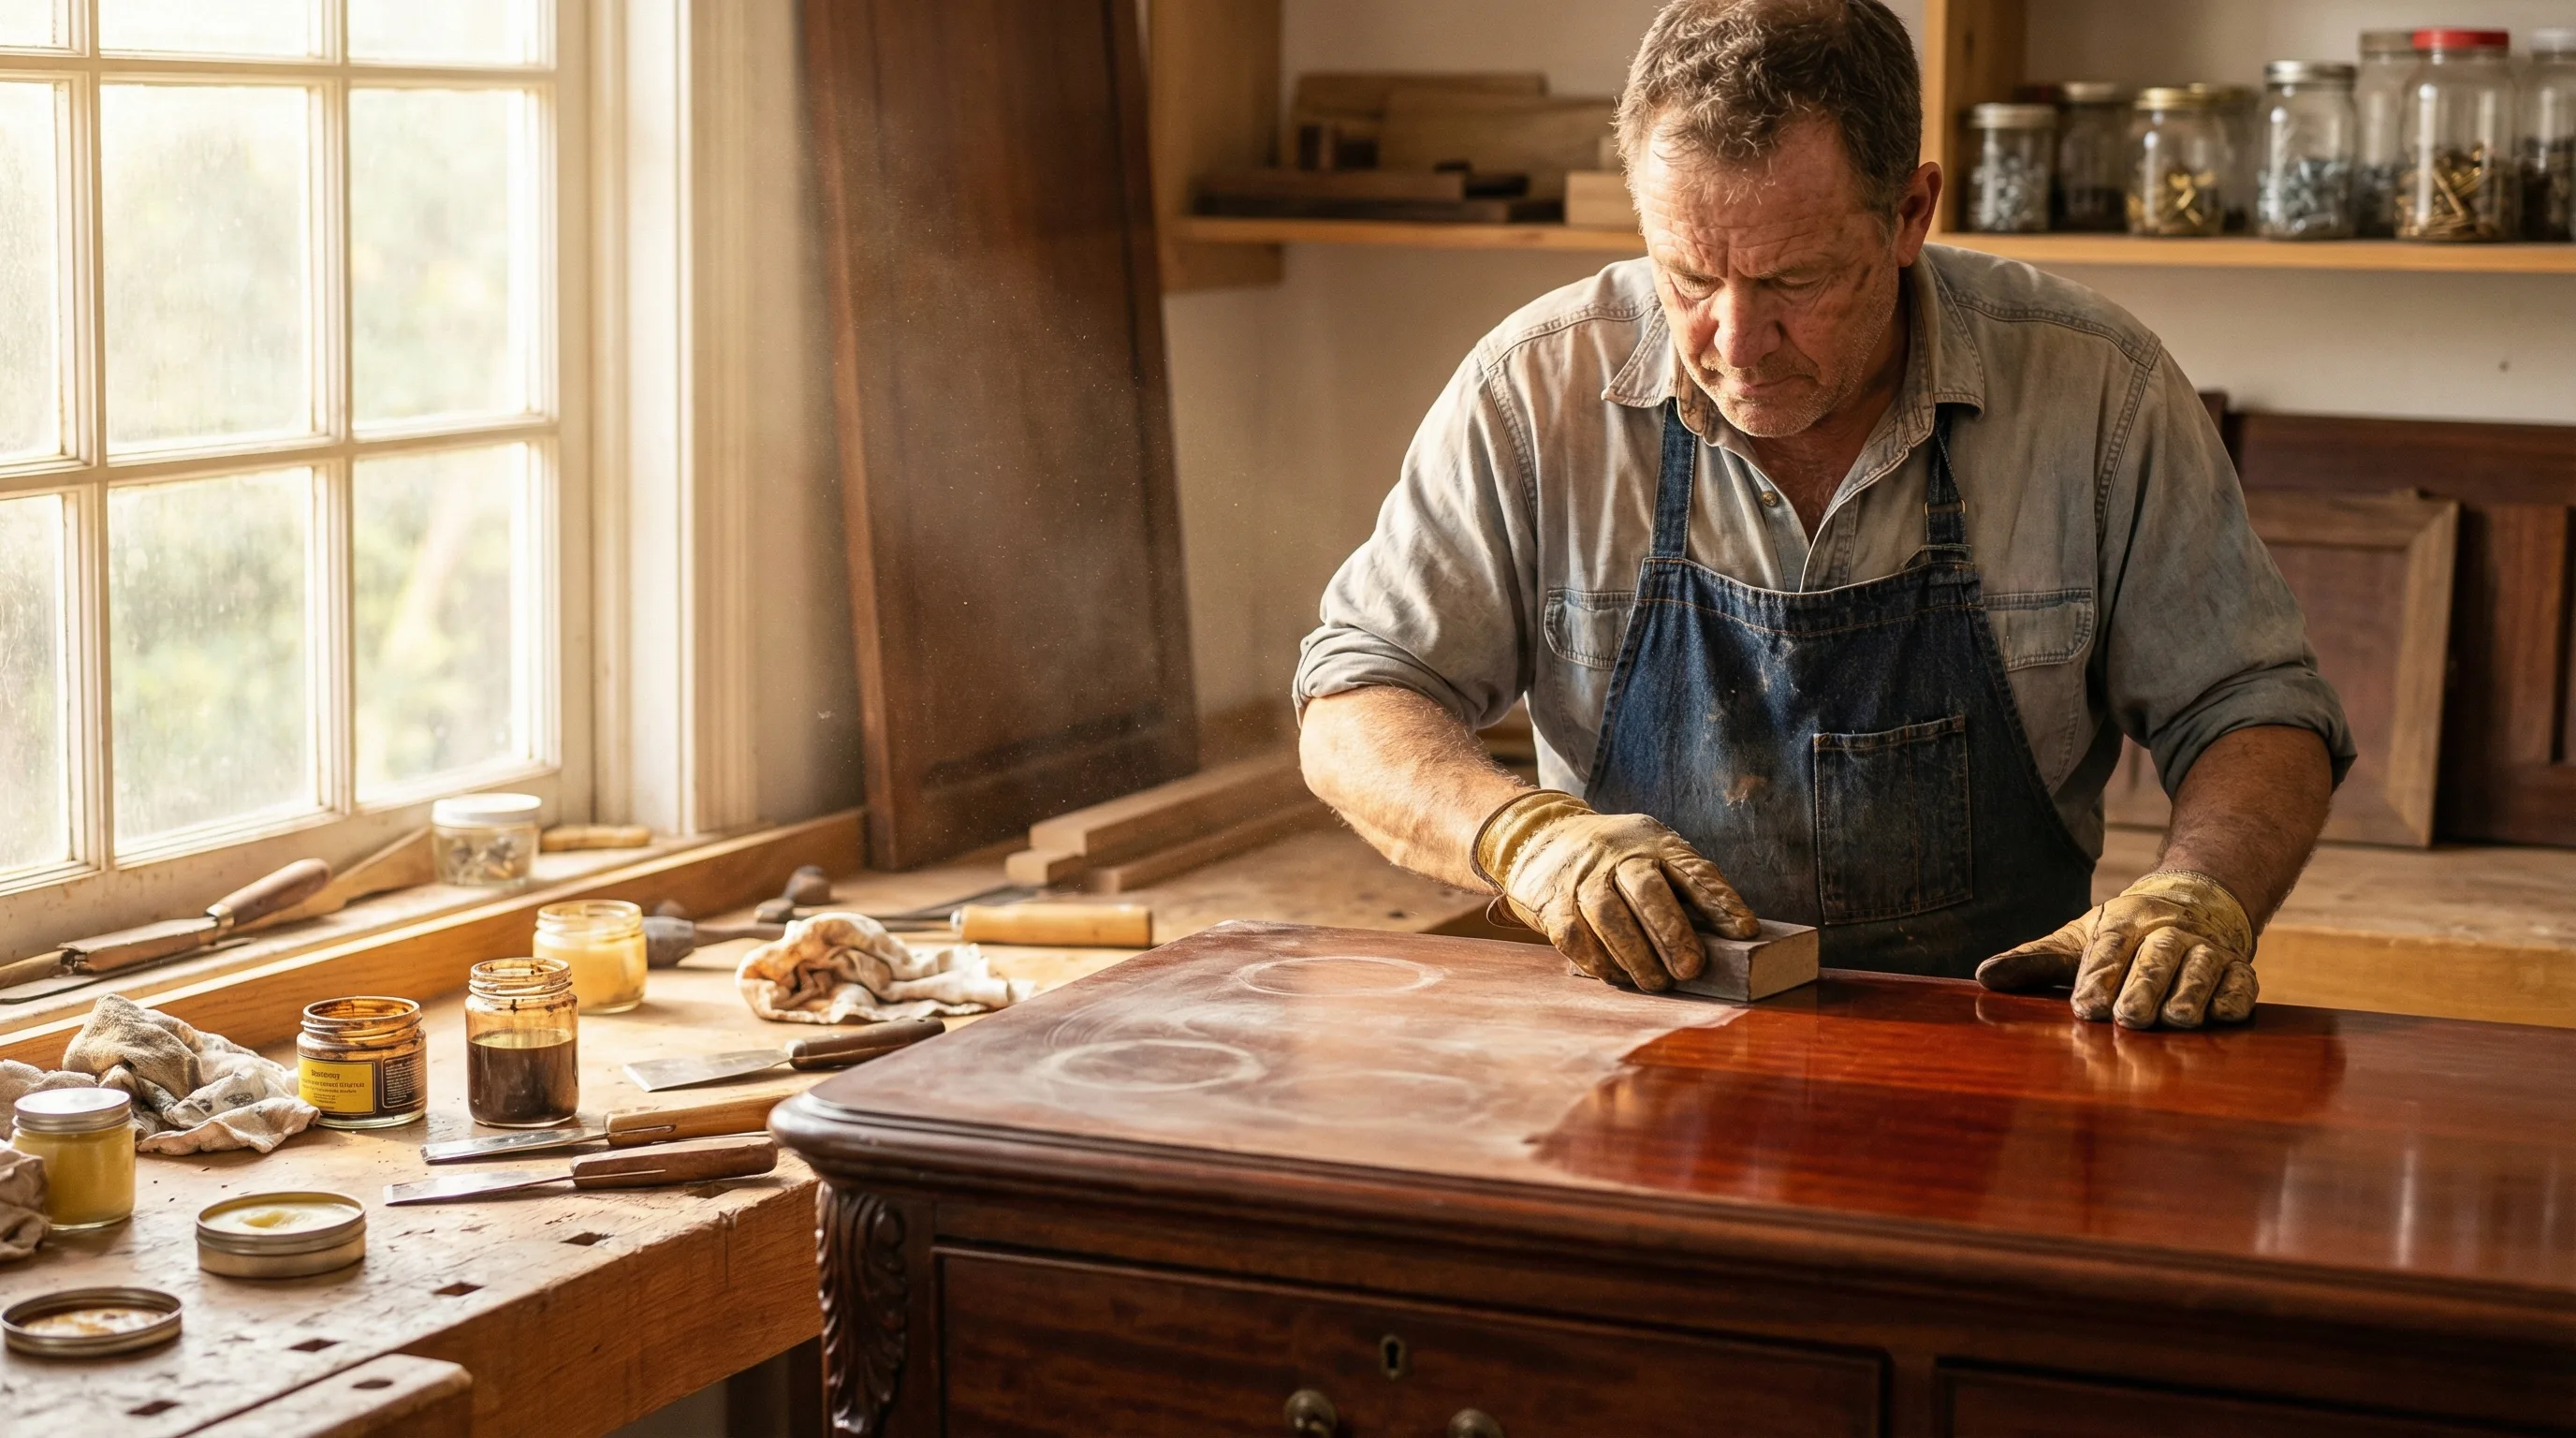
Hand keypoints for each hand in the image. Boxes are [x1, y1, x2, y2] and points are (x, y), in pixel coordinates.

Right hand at [1473, 791, 1758, 991]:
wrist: (1543, 836)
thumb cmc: (1615, 857)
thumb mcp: (1653, 851)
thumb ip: (1683, 884)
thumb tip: (1727, 936)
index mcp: (1653, 842)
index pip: (1692, 869)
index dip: (1721, 901)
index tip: (1745, 931)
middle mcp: (1616, 855)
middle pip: (1647, 890)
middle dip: (1672, 932)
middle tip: (1691, 969)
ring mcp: (1582, 878)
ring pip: (1609, 916)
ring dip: (1636, 955)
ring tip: (1658, 983)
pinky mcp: (1553, 902)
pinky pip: (1576, 936)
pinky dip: (1600, 960)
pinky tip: (1618, 975)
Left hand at [1976, 870, 2256, 1029]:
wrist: (2196, 901)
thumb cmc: (2126, 934)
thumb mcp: (2079, 940)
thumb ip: (2035, 960)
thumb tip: (1984, 976)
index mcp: (2126, 919)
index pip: (2111, 945)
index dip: (2099, 974)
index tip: (2085, 1006)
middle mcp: (2169, 930)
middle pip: (2158, 955)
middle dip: (2144, 986)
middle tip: (2128, 1018)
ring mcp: (2207, 949)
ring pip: (2202, 966)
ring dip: (2191, 992)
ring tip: (2178, 1020)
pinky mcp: (2238, 969)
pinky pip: (2242, 981)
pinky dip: (2234, 996)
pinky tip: (2223, 1014)